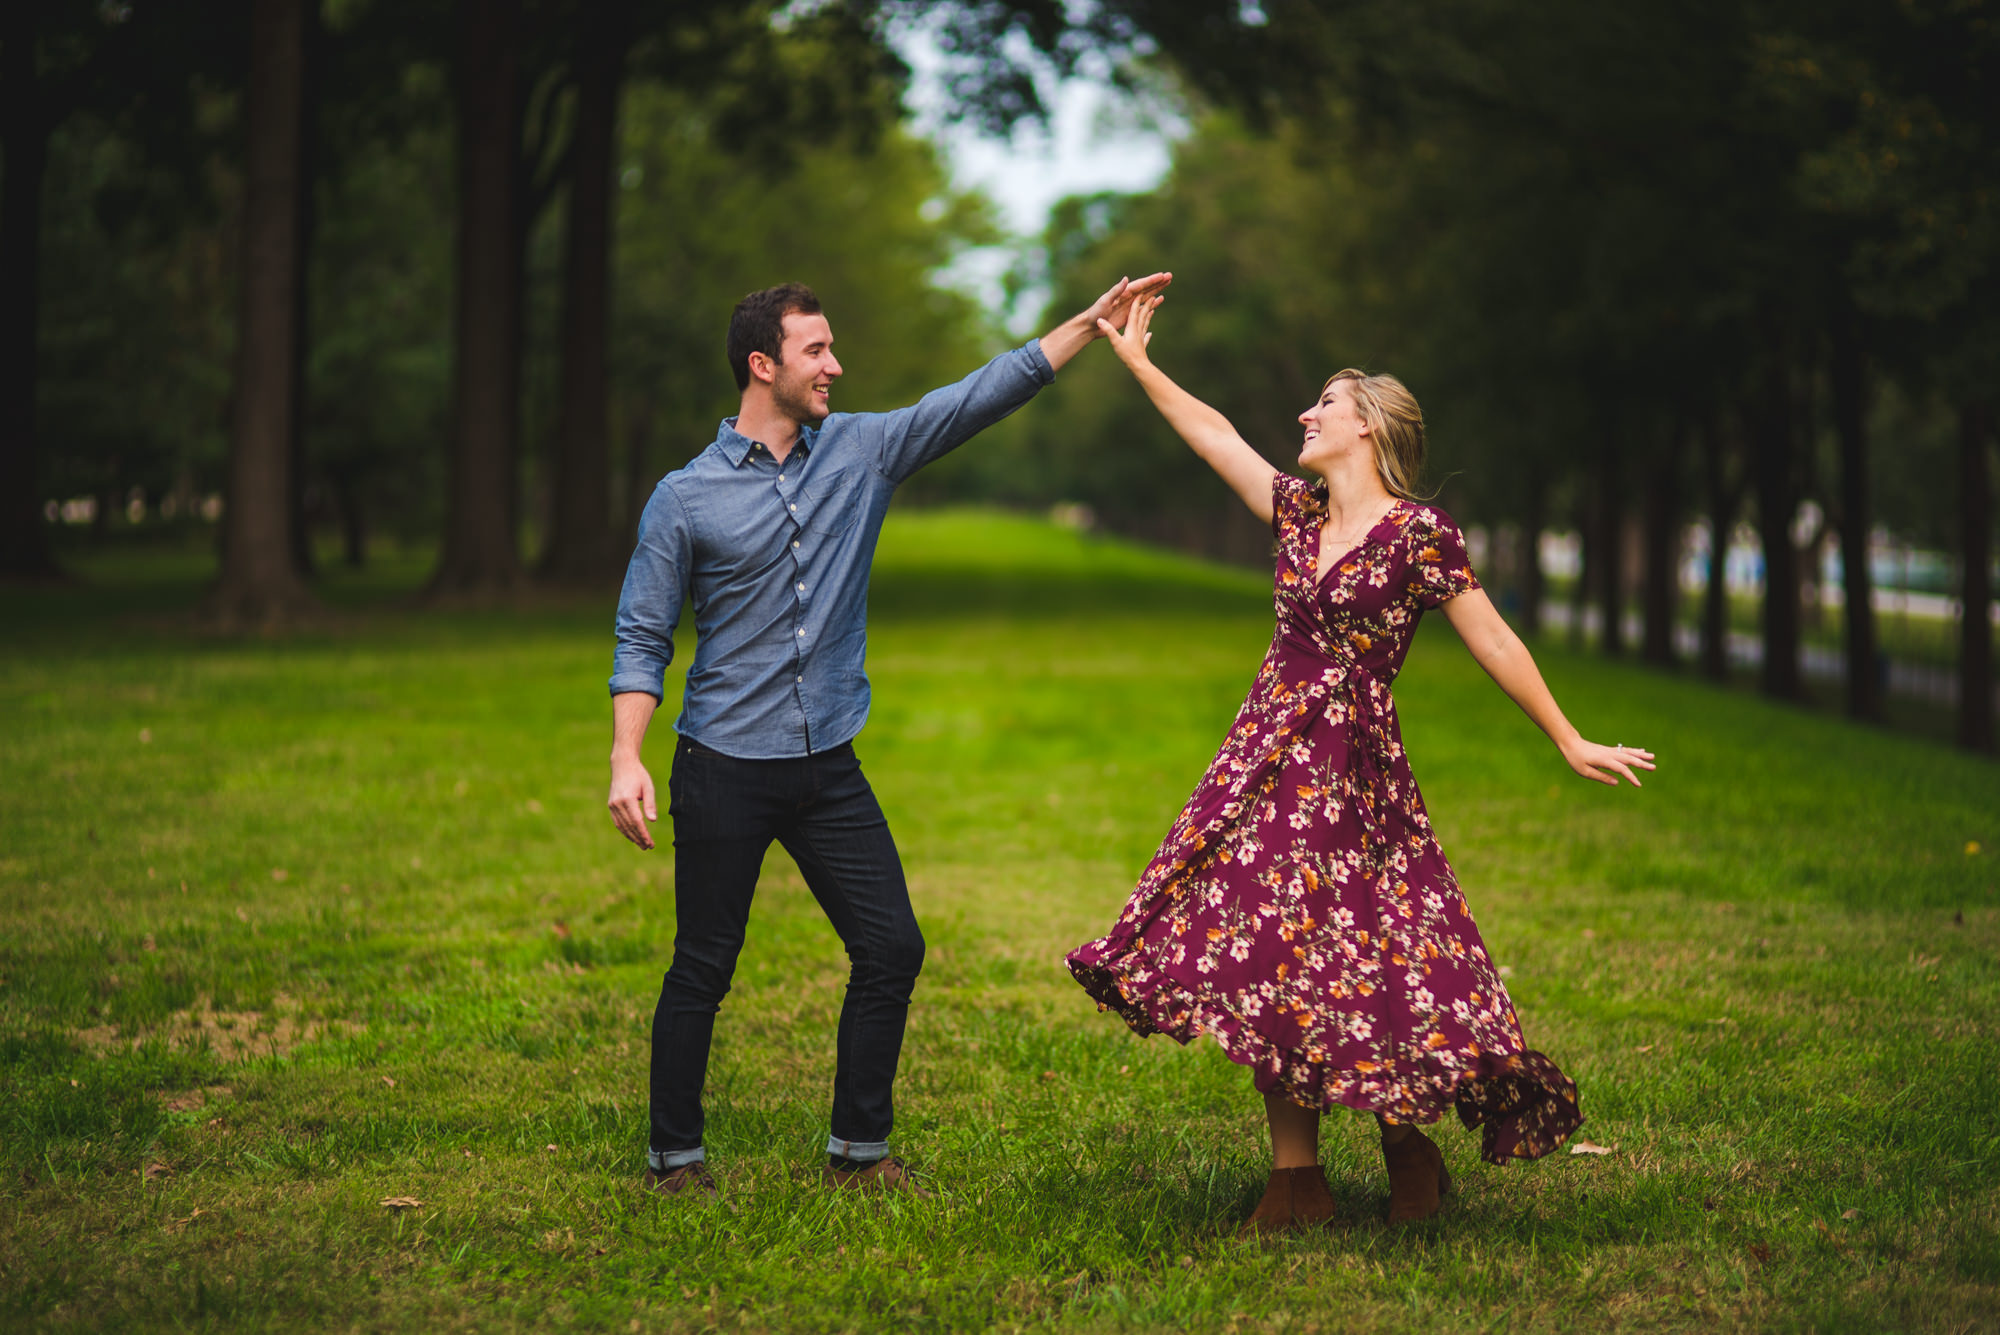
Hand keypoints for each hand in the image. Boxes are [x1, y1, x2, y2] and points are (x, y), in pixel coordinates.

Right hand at [608, 755, 657, 848]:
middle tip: (648, 847)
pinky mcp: (611, 805)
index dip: (643, 834)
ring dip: (632, 837)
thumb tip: (653, 821)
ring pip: (622, 826)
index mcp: (627, 799)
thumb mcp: (648, 787)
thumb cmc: (639, 775)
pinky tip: (632, 836)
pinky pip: (617, 822)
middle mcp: (617, 804)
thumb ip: (650, 804)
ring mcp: (612, 805)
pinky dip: (625, 830)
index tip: (650, 843)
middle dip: (639, 838)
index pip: (637, 821)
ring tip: (642, 845)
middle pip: (629, 826)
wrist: (622, 765)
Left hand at [1041, 272, 1170, 371]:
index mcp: (1123, 292)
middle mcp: (1128, 296)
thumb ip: (1116, 290)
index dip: (1152, 280)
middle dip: (1158, 282)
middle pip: (1146, 287)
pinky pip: (1144, 306)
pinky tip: (1160, 299)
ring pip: (1147, 295)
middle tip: (1170, 276)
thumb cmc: (1096, 312)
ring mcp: (1130, 305)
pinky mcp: (1130, 313)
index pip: (1141, 284)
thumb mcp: (1105, 301)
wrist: (1092, 325)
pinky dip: (1153, 302)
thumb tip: (1126, 279)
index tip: (1163, 275)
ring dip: (1157, 289)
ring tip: (1168, 283)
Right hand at [1096, 291, 1164, 369]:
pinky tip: (1149, 334)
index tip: (1140, 291)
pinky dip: (1147, 333)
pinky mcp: (1142, 346)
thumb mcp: (1116, 342)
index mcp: (1132, 328)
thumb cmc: (1127, 355)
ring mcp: (1141, 339)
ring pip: (1145, 324)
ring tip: (1152, 309)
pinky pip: (1145, 337)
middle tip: (1152, 295)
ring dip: (1148, 315)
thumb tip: (1100, 320)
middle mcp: (1138, 331)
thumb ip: (1109, 330)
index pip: (1134, 312)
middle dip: (1147, 305)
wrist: (1139, 367)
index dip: (1136, 302)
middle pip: (1143, 315)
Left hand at [1561, 739, 1655, 787]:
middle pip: (1628, 759)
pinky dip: (1634, 751)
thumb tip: (1617, 783)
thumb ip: (1601, 777)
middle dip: (1642, 763)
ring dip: (1640, 755)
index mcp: (1604, 760)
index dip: (1631, 777)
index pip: (1621, 769)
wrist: (1571, 743)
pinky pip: (1624, 750)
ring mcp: (1609, 751)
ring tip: (1652, 757)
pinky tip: (1642, 751)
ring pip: (1628, 753)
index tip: (1639, 784)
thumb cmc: (1575, 759)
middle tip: (1654, 767)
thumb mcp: (1585, 771)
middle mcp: (1609, 754)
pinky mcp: (1608, 750)